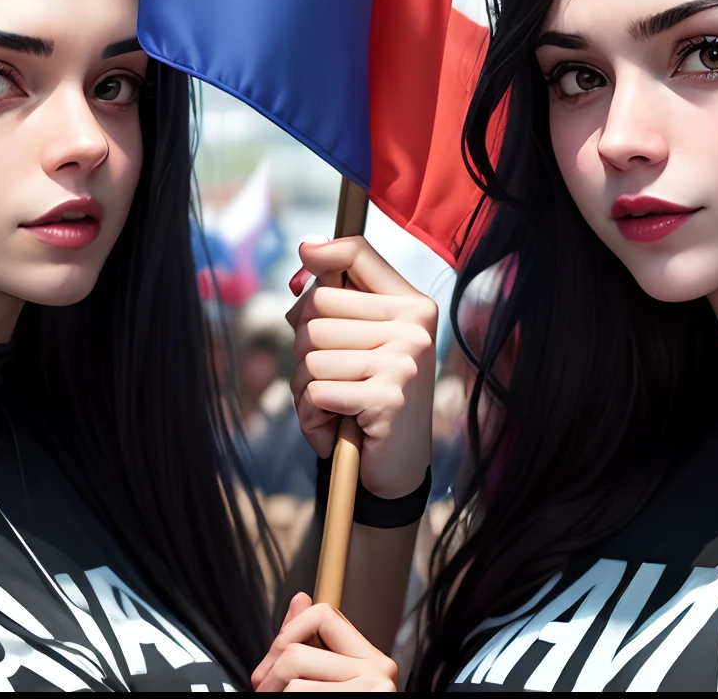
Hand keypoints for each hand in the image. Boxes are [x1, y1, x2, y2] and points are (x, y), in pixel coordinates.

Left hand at [249, 592, 398, 690]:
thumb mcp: (321, 679)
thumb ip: (309, 643)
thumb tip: (300, 597)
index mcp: (372, 661)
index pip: (322, 615)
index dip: (286, 634)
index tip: (271, 667)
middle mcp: (380, 669)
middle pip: (297, 648)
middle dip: (269, 675)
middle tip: (265, 693)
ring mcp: (376, 685)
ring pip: (293, 669)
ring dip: (275, 693)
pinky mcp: (367, 696)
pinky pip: (298, 690)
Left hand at [287, 237, 436, 498]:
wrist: (399, 465)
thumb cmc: (372, 396)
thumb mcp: (364, 342)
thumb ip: (342, 299)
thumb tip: (307, 251)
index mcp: (412, 305)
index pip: (357, 252)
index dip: (320, 254)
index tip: (304, 259)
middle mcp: (414, 327)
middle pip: (315, 309)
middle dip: (304, 348)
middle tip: (327, 376)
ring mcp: (403, 362)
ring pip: (310, 356)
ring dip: (306, 391)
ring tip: (333, 406)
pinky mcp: (387, 399)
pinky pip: (316, 393)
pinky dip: (313, 418)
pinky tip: (337, 429)